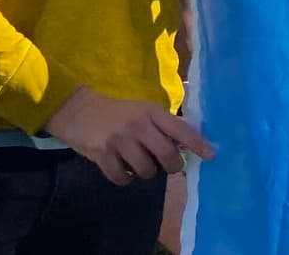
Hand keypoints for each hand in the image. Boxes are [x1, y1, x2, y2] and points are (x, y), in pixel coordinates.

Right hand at [44, 87, 215, 184]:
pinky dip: (125, 179)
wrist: (78, 110)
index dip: (197, 144)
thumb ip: (162, 126)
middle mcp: (138, 126)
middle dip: (172, 166)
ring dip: (147, 172)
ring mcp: (119, 140)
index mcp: (152, 112)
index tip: (211, 155)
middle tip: (169, 166)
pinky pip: (122, 177)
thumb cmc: (117, 112)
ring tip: (141, 164)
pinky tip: (124, 171)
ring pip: (146, 169)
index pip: (181, 129)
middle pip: (166, 154)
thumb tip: (187, 147)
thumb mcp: (142, 111)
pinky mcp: (102, 154)